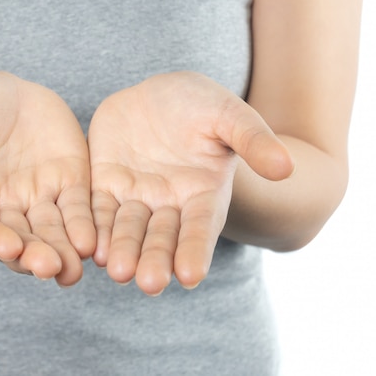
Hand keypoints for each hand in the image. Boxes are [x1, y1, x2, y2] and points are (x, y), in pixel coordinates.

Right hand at [0, 71, 94, 285]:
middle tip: (50, 267)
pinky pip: (79, 209)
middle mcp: (4, 208)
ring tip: (74, 268)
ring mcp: (38, 200)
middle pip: (19, 241)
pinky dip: (85, 226)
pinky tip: (93, 241)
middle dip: (34, 256)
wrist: (7, 93)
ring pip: (52, 233)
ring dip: (63, 252)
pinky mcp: (68, 185)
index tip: (6, 246)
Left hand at [88, 72, 293, 294]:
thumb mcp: (229, 114)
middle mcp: (169, 204)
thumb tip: (286, 168)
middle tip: (148, 283)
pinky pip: (96, 209)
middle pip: (161, 238)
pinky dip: (94, 227)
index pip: (201, 228)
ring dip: (122, 250)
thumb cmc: (201, 104)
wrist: (158, 93)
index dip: (196, 250)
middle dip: (155, 260)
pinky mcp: (105, 185)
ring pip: (126, 229)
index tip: (191, 276)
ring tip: (116, 270)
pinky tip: (89, 246)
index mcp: (203, 195)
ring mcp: (135, 197)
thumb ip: (254, 139)